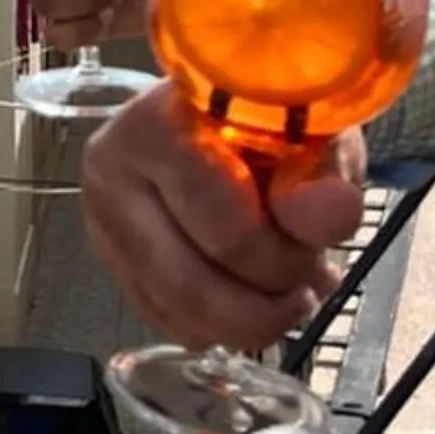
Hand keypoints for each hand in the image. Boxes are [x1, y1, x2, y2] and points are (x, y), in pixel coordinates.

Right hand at [80, 82, 367, 353]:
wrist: (221, 107)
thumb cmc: (270, 116)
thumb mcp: (313, 132)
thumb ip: (325, 177)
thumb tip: (333, 218)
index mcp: (157, 129)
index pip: (226, 232)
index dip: (285, 262)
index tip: (319, 253)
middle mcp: (111, 175)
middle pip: (188, 286)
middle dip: (262, 308)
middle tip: (305, 293)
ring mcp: (101, 218)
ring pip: (172, 313)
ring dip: (240, 324)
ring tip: (282, 300)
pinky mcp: (108, 253)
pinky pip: (159, 317)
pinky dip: (212, 326)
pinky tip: (245, 299)